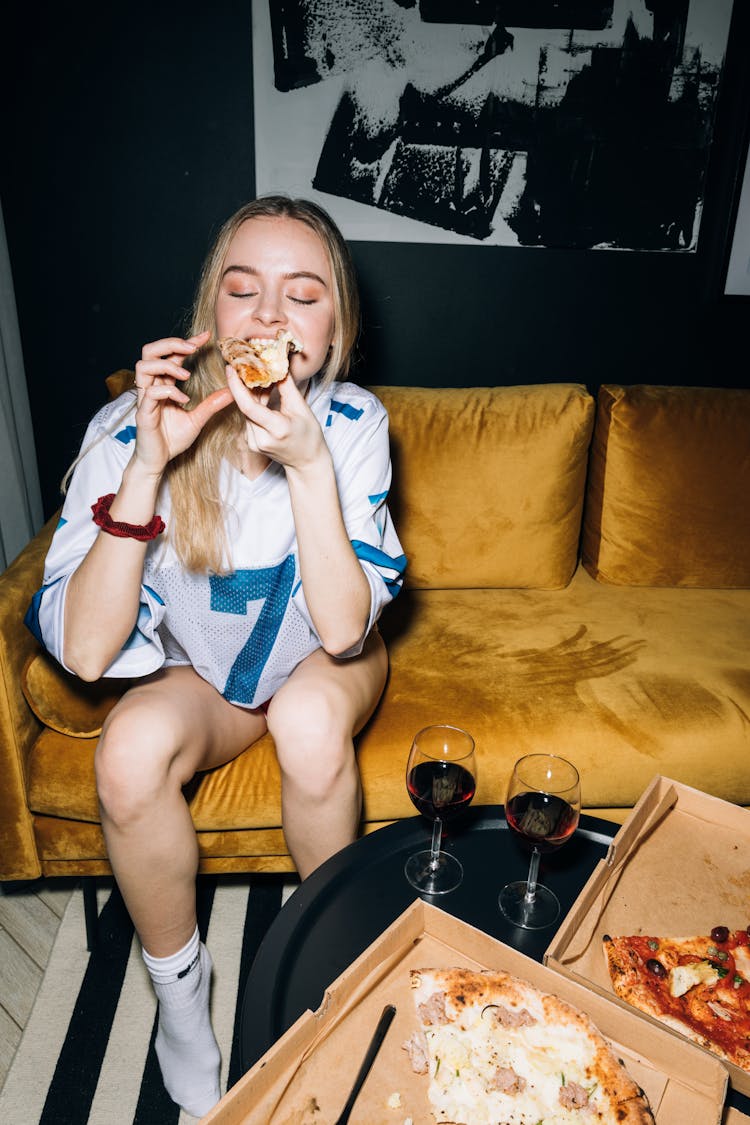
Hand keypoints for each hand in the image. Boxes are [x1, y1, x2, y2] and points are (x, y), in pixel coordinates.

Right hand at [134, 331, 232, 474]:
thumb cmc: (171, 440)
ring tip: (186, 375)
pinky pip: (150, 393)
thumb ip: (211, 405)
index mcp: (162, 384)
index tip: (206, 337)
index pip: (170, 354)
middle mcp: (151, 387)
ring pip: (143, 365)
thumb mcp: (197, 420)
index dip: (187, 342)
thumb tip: (231, 391)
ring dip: (167, 366)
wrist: (158, 462)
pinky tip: (184, 400)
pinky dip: (169, 392)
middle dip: (171, 343)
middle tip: (192, 347)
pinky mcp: (142, 412)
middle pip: (149, 351)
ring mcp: (144, 398)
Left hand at [226, 367, 326, 471]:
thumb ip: (286, 386)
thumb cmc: (309, 436)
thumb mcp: (302, 409)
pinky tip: (262, 393)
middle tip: (247, 364)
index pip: (248, 407)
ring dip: (251, 393)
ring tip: (261, 378)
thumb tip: (276, 364)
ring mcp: (254, 443)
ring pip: (246, 411)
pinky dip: (254, 404)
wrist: (307, 462)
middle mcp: (260, 439)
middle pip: (246, 406)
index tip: (230, 368)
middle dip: (246, 384)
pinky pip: (249, 418)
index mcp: (276, 430)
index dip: (236, 387)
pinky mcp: (251, 442)